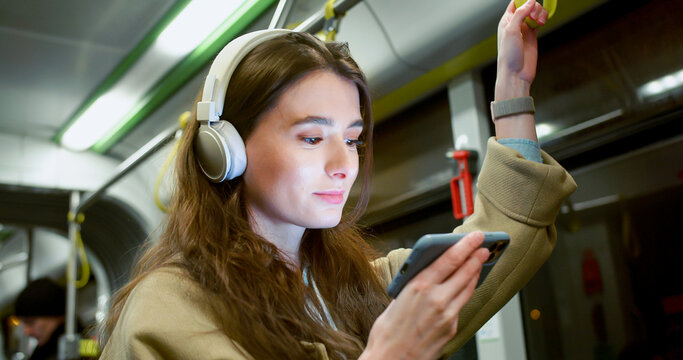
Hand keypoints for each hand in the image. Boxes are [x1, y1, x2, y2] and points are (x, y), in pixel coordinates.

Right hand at [361, 232, 489, 359]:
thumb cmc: (387, 332)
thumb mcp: (397, 298)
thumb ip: (415, 283)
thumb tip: (428, 271)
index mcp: (419, 287)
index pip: (449, 259)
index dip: (465, 245)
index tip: (474, 237)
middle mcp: (436, 299)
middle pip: (464, 271)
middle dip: (476, 256)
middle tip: (484, 246)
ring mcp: (447, 315)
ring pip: (467, 287)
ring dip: (475, 272)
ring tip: (479, 262)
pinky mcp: (451, 328)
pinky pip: (462, 304)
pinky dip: (466, 291)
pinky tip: (467, 285)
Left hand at [496, 0, 547, 99]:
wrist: (516, 74)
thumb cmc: (509, 55)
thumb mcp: (511, 31)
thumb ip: (520, 14)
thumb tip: (531, 1)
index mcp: (506, 21)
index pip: (515, 3)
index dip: (524, 0)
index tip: (532, 1)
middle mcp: (515, 24)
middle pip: (528, 6)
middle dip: (534, 7)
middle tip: (534, 16)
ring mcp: (525, 29)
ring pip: (535, 13)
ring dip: (540, 12)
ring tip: (540, 21)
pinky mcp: (533, 35)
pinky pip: (539, 21)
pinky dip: (543, 18)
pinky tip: (542, 23)